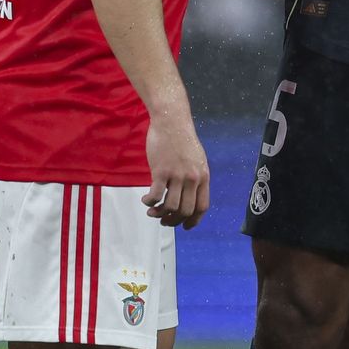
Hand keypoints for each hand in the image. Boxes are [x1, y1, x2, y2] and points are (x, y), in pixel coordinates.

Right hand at [143, 111, 210, 228]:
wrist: (172, 122)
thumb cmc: (182, 140)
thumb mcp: (196, 160)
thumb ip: (194, 178)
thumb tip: (188, 196)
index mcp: (203, 176)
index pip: (202, 206)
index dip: (194, 220)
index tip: (185, 226)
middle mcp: (192, 178)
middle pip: (185, 211)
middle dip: (174, 221)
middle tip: (163, 221)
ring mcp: (177, 175)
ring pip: (170, 207)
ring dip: (159, 214)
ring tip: (152, 212)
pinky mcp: (161, 171)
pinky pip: (156, 195)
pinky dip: (149, 202)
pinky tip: (145, 200)